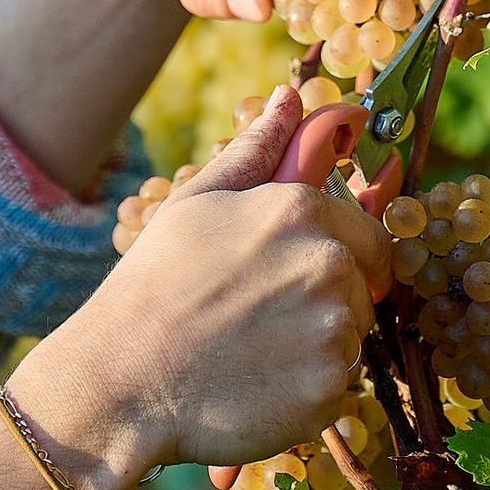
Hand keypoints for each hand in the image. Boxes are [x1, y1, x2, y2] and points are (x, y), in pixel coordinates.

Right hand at [10, 85, 389, 467]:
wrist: (120, 382)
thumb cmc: (152, 287)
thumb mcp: (196, 203)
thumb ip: (256, 149)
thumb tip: (290, 97)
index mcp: (301, 211)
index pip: (369, 236)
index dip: (340, 257)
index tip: (298, 279)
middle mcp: (328, 264)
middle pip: (364, 289)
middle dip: (328, 302)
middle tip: (264, 321)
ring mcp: (332, 329)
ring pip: (351, 339)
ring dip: (317, 348)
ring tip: (253, 354)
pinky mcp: (327, 388)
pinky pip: (338, 388)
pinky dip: (307, 391)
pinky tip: (257, 387)